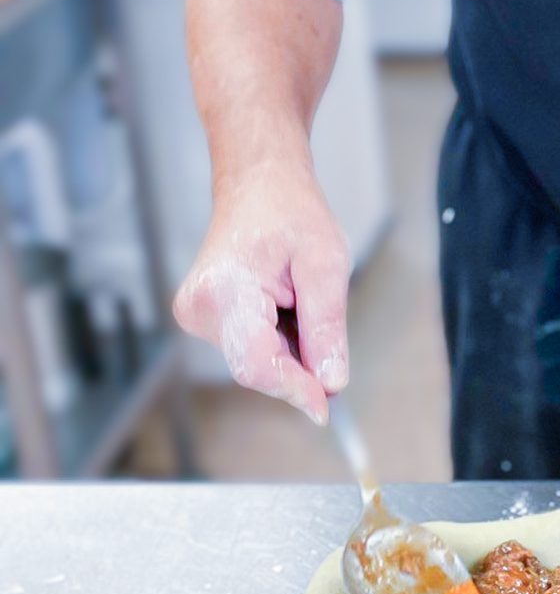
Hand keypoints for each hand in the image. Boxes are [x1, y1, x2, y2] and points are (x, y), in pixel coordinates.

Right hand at [173, 162, 349, 423]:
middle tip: (329, 334)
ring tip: (301, 298)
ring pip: (255, 360)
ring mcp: (195, 315)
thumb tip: (331, 383)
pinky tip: (287, 305)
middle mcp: (199, 308)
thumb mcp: (326, 265)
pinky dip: (277, 339)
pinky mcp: (202, 318)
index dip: (294, 390)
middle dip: (300, 364)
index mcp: (225, 291)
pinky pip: (248, 347)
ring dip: (290, 348)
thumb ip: (326, 327)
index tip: (325, 407)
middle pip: (258, 366)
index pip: (257, 363)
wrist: (258, 186)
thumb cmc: (291, 215)